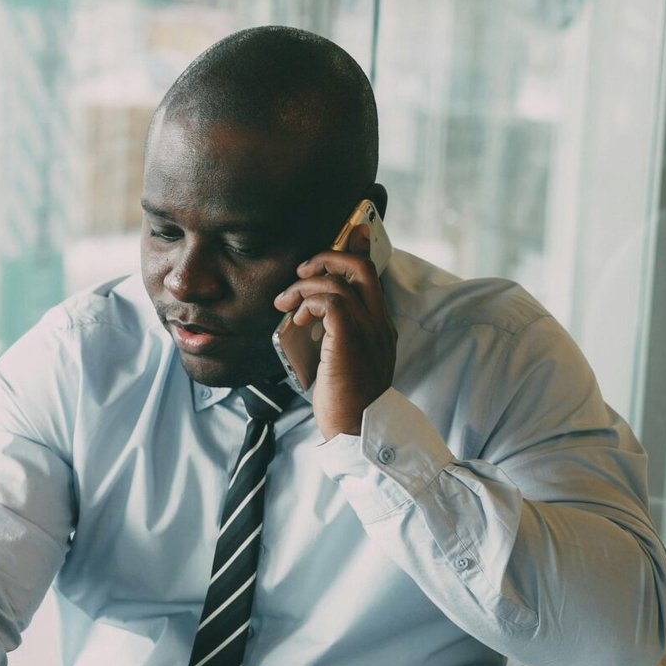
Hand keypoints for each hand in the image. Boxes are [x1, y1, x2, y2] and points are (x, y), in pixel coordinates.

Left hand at [273, 223, 396, 439]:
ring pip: (340, 281)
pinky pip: (331, 301)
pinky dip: (308, 302)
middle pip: (361, 267)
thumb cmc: (343, 402)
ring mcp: (367, 331)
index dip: (357, 250)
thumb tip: (307, 317)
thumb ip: (333, 336)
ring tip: (285, 303)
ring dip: (305, 285)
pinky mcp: (349, 340)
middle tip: (301, 272)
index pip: (371, 277)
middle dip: (327, 258)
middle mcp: (378, 324)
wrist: (357, 431)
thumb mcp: (340, 361)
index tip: (348, 234)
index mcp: (379, 327)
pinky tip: (296, 319)